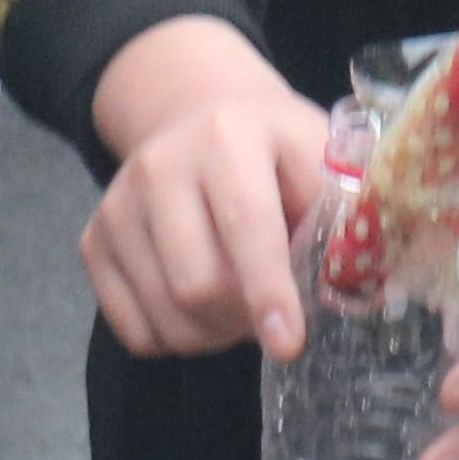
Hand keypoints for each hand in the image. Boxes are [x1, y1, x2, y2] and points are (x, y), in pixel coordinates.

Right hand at [83, 18, 335, 360]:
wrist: (201, 115)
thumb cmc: (280, 152)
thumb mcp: (324, 160)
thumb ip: (346, 218)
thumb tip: (366, 292)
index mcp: (229, 138)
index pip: (246, 226)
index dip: (268, 292)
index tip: (287, 344)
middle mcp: (160, 165)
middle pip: (197, 285)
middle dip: (244, 321)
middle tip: (275, 317)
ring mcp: (117, 204)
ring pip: (165, 314)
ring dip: (213, 336)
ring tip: (241, 309)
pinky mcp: (92, 239)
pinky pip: (132, 328)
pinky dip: (174, 339)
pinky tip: (200, 309)